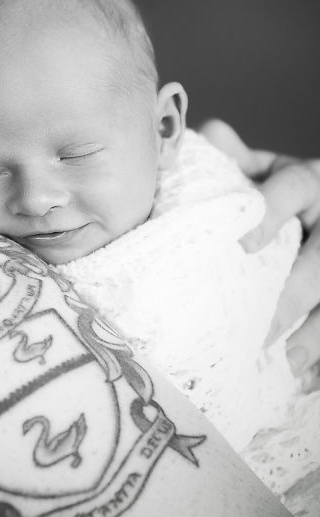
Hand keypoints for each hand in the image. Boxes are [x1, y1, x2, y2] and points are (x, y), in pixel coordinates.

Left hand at [199, 119, 319, 389]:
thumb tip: (207, 136)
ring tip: (289, 366)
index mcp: (308, 180)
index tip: (243, 245)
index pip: (292, 187)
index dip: (270, 212)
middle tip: (263, 328)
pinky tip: (306, 381)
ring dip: (317, 333)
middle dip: (294, 295)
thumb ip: (236, 160)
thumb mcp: (267, 171)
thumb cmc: (287, 193)